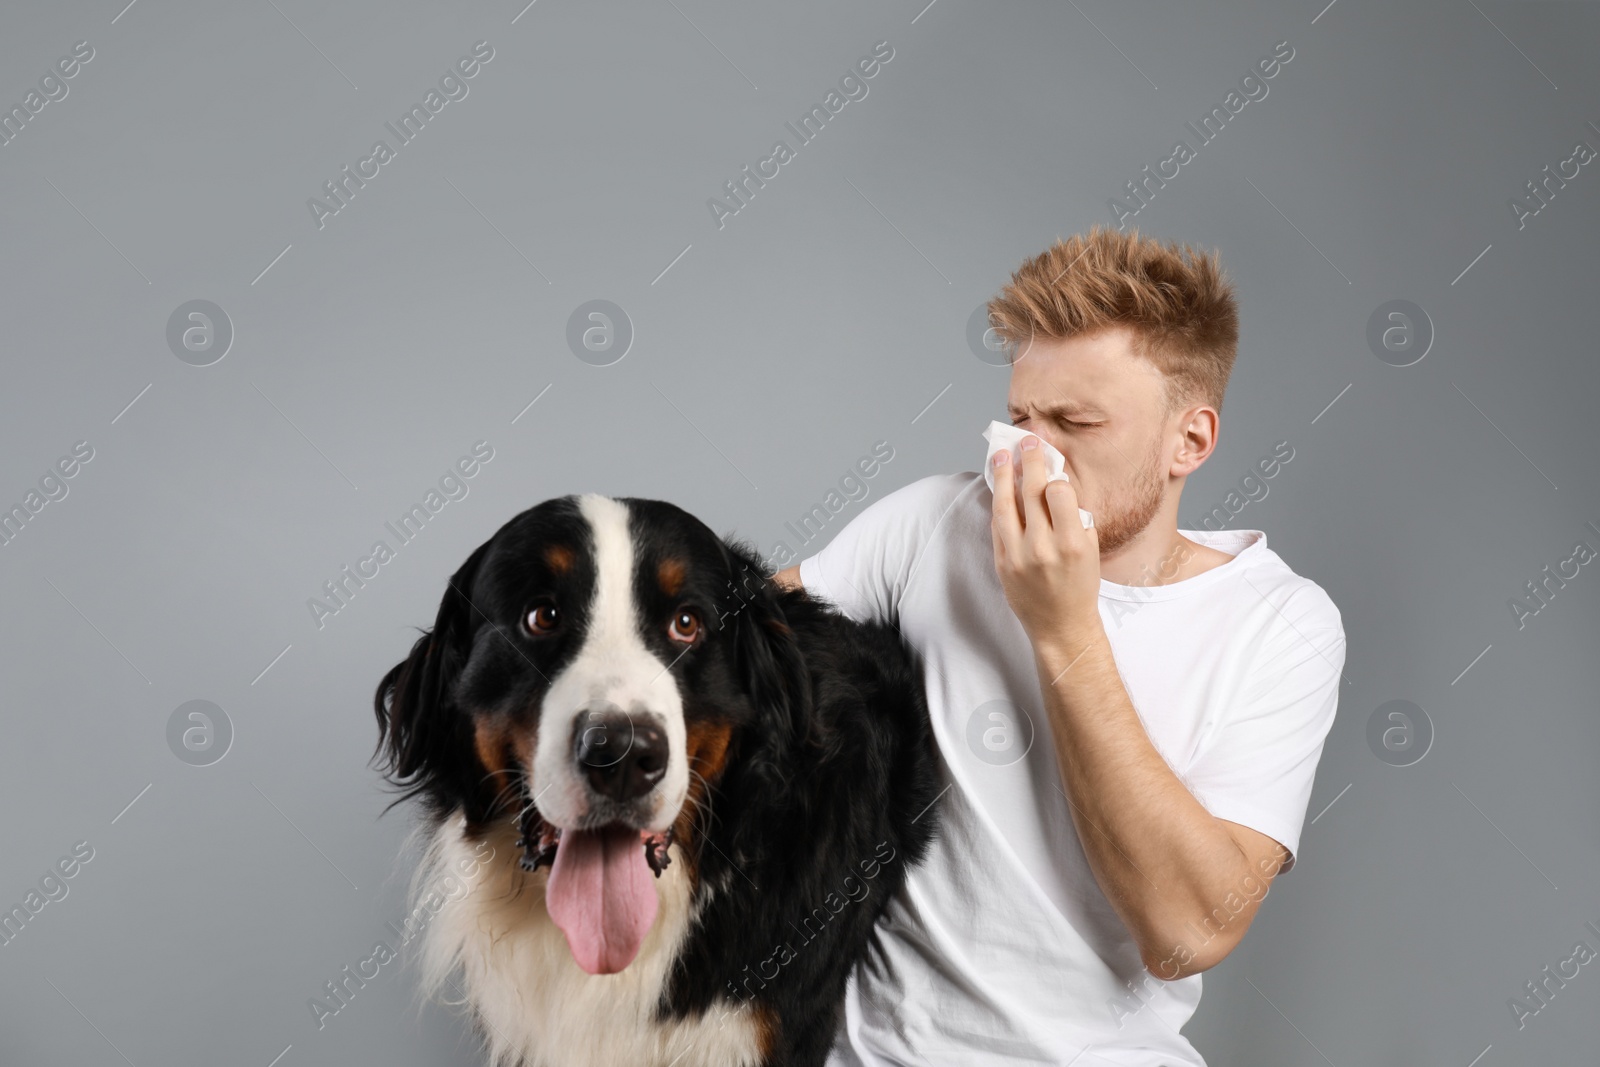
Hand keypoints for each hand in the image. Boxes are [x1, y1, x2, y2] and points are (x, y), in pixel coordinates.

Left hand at [990, 434, 1102, 654]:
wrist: (1061, 625)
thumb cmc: (1080, 584)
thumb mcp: (1090, 549)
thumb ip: (1074, 517)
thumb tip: (1055, 479)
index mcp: (1073, 544)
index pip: (1059, 493)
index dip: (1055, 474)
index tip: (1051, 460)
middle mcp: (1043, 548)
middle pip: (1031, 493)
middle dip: (1028, 460)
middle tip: (1025, 439)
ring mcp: (1018, 556)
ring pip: (1006, 505)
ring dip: (1002, 475)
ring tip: (1001, 454)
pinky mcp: (1001, 563)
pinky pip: (997, 525)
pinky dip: (998, 503)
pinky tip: (999, 487)